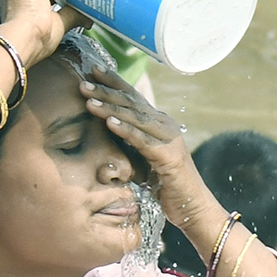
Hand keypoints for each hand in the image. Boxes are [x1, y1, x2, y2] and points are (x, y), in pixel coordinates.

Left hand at [80, 65, 212, 226]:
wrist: (193, 208)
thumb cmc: (167, 187)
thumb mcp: (144, 159)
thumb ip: (131, 143)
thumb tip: (107, 131)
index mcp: (160, 124)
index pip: (134, 98)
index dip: (114, 82)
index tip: (93, 69)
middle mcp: (166, 126)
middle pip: (133, 103)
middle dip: (107, 90)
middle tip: (83, 81)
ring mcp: (169, 140)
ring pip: (136, 118)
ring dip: (111, 107)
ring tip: (89, 99)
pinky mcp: (169, 157)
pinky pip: (142, 140)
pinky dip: (125, 130)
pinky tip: (109, 123)